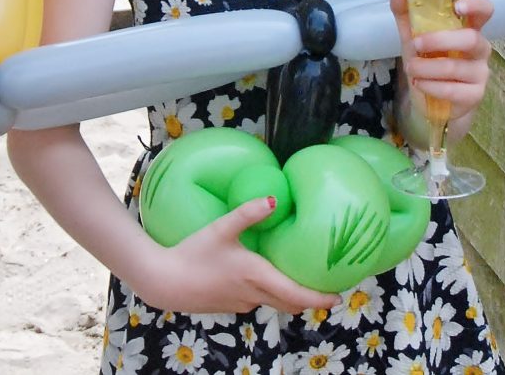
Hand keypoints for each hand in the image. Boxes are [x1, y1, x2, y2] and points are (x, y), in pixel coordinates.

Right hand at [132, 197, 341, 314]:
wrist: (165, 281)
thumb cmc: (193, 253)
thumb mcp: (222, 228)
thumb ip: (249, 212)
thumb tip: (274, 198)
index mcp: (256, 276)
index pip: (296, 295)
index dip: (318, 297)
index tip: (338, 296)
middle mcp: (253, 294)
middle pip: (289, 302)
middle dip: (309, 298)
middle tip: (325, 288)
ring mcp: (241, 303)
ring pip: (273, 303)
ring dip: (289, 297)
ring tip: (301, 281)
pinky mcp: (230, 306)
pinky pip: (257, 301)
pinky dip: (269, 294)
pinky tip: (264, 279)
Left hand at [390, 0, 492, 123]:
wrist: (429, 100)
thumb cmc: (427, 61)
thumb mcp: (413, 36)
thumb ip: (406, 13)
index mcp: (468, 28)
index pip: (484, 11)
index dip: (476, 6)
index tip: (457, 6)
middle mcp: (480, 48)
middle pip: (472, 38)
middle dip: (440, 40)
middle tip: (416, 44)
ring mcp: (481, 73)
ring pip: (456, 67)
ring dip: (426, 67)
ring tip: (410, 68)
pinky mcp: (475, 95)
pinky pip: (453, 90)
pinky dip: (430, 86)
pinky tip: (418, 83)